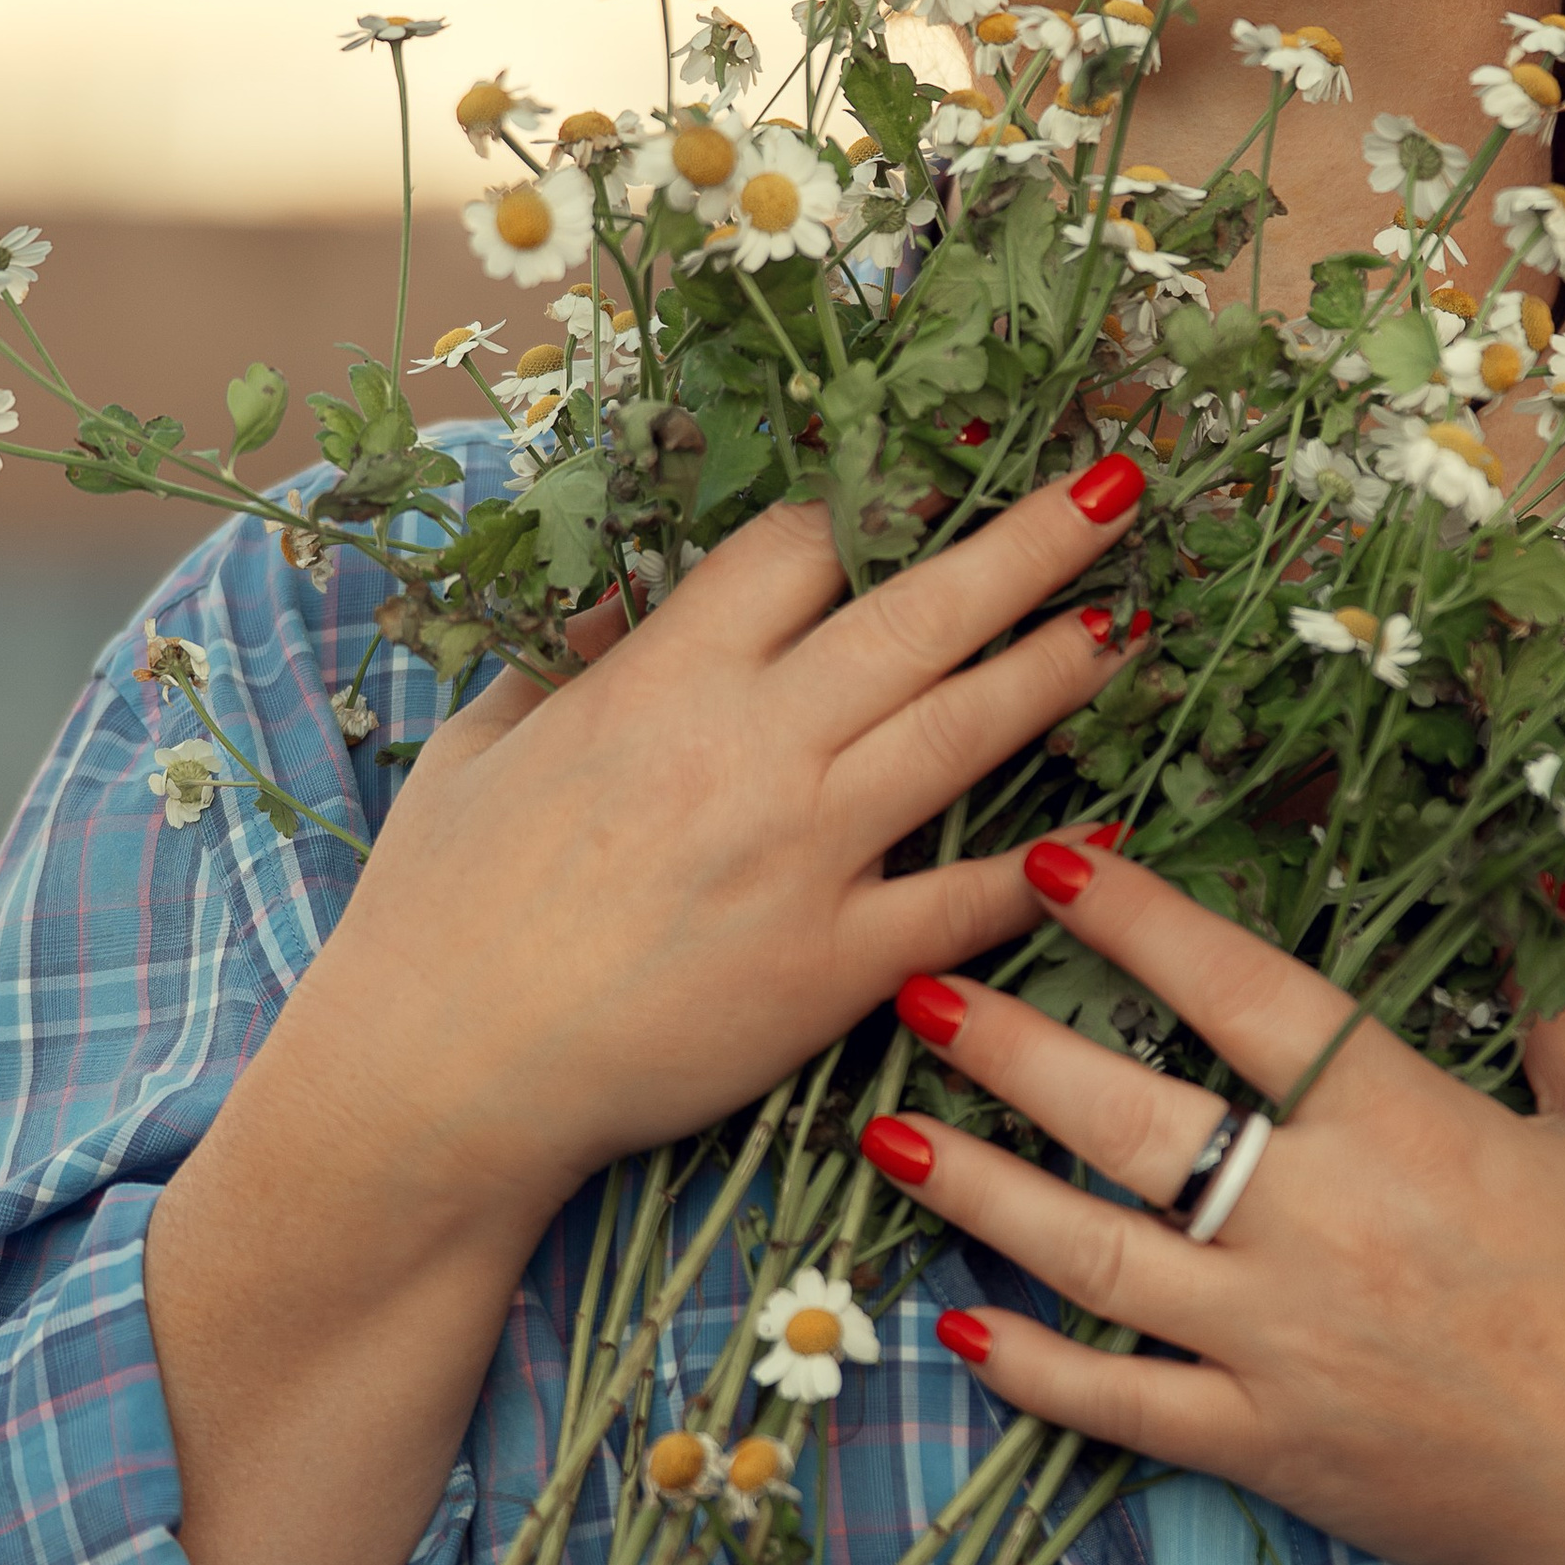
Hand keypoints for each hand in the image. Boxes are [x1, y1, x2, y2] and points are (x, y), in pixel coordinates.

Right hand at [289, 458, 1149, 1255]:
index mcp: (661, 680)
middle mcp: (751, 749)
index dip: (866, 510)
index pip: (799, 549)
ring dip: (1059, 669)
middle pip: (919, 613)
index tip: (920, 486)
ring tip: (1129, 623)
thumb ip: (562, 664)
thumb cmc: (435, 913)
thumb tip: (622, 606)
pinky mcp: (836, 968)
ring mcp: (805, 857)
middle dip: (1029, 539)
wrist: (438, 1078)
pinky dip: (1043, 869)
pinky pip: (965, 902)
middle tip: (1115, 486)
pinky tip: (1106, 833)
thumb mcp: (478, 748)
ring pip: (965, 734)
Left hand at [859, 832, 1564, 1564]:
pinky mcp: (1265, 1447)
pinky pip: (1121, 1406)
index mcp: (1403, 1127)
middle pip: (1128, 1120)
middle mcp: (1319, 1227)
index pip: (1244, 998)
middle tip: (914, 986)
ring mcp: (1278, 1346)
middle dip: (1009, 1047)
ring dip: (979, 1192)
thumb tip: (1541, 887)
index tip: (1054, 860)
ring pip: (1092, 1257)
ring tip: (886, 1134)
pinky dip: (1034, 1372)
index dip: (1142, 922)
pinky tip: (956, 1329)